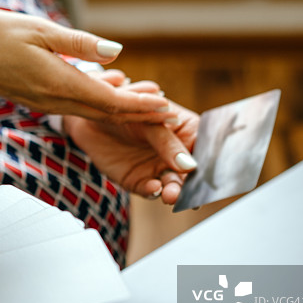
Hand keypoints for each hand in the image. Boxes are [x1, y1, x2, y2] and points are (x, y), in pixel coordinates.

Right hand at [0, 7, 174, 123]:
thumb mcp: (38, 29)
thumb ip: (79, 44)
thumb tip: (117, 53)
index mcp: (57, 84)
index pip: (109, 100)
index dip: (140, 105)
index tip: (166, 106)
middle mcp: (53, 100)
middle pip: (105, 113)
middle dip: (138, 115)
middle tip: (168, 114)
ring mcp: (45, 103)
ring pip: (92, 112)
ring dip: (121, 111)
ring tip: (149, 106)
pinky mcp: (38, 99)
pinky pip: (77, 107)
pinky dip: (100, 104)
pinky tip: (112, 95)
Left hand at [64, 82, 199, 203]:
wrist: (90, 115)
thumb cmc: (125, 109)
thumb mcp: (149, 119)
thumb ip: (168, 143)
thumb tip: (190, 166)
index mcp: (187, 132)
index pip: (206, 150)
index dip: (212, 165)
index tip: (212, 176)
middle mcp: (175, 154)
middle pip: (191, 174)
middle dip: (191, 185)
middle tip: (188, 193)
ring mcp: (157, 168)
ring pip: (172, 185)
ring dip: (174, 191)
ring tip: (170, 194)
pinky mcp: (138, 180)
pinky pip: (150, 190)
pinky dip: (153, 191)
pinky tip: (154, 189)